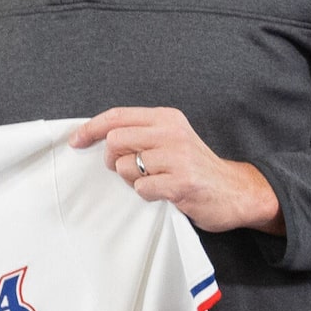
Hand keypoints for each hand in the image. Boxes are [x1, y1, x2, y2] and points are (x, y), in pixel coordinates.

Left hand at [71, 107, 283, 235]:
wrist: (235, 191)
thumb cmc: (195, 167)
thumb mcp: (171, 140)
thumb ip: (141, 135)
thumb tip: (98, 137)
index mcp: (166, 118)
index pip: (117, 116)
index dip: (91, 128)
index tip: (76, 141)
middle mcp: (171, 132)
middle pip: (115, 140)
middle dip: (112, 159)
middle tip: (130, 170)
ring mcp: (177, 157)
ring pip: (124, 166)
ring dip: (132, 180)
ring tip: (154, 181)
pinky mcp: (181, 182)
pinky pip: (141, 189)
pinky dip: (146, 195)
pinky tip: (164, 193)